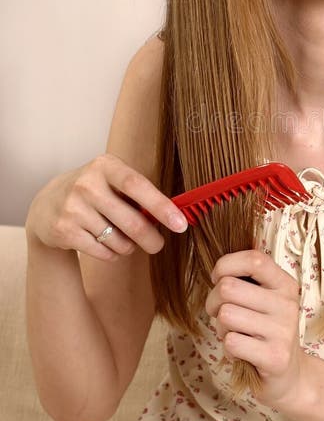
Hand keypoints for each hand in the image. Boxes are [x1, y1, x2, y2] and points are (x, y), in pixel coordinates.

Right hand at [25, 152, 188, 260]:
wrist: (46, 205)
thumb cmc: (93, 192)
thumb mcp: (111, 180)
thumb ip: (138, 194)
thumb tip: (174, 216)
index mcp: (105, 166)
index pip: (138, 186)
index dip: (161, 206)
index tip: (181, 224)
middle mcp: (87, 184)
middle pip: (132, 222)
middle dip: (151, 239)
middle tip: (157, 245)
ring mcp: (73, 208)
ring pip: (120, 242)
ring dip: (129, 247)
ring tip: (123, 240)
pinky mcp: (64, 230)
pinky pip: (104, 252)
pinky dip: (112, 254)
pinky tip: (106, 244)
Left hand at [206, 249, 308, 408]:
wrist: (290, 375)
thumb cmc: (266, 331)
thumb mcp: (264, 300)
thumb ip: (246, 279)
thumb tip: (219, 265)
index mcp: (285, 284)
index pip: (254, 259)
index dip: (226, 265)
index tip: (218, 279)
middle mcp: (287, 304)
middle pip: (229, 287)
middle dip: (213, 302)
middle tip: (221, 315)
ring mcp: (283, 331)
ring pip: (226, 315)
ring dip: (221, 328)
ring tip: (235, 335)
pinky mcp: (275, 357)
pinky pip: (232, 342)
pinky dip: (228, 349)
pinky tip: (241, 353)